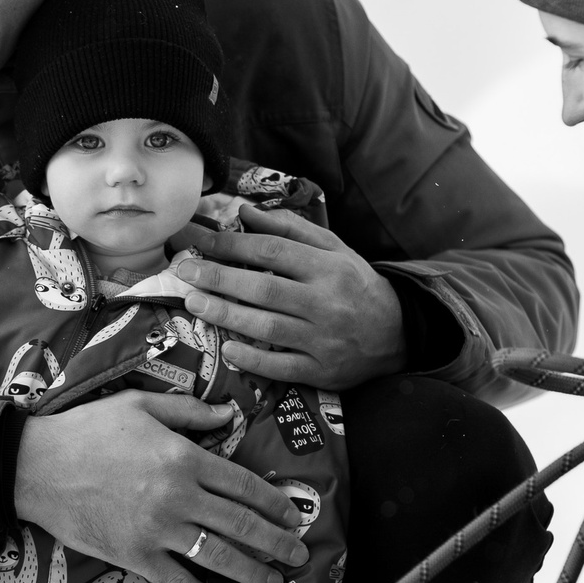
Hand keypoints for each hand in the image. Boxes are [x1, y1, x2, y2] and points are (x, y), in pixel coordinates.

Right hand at [13, 392, 308, 582]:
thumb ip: (190, 412)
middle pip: (242, 524)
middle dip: (277, 541)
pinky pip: (178, 581)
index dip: (275, 503)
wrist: (36, 466)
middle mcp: (179, 496)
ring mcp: (158, 530)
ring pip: (219, 556)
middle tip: (300, 553)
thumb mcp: (141, 405)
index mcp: (185, 458)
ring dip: (253, 571)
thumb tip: (231, 414)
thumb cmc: (88, 430)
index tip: (294, 515)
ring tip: (275, 581)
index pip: (244, 485)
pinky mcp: (135, 556)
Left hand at [171, 205, 406, 387]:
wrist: (397, 333)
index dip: (233, 245)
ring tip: (195, 304)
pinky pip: (283, 368)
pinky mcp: (322, 371)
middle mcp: (326, 302)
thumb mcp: (333, 248)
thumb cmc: (355, 284)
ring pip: (268, 328)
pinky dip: (254, 361)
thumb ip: (290, 228)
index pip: (273, 251)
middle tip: (186, 272)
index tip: (201, 242)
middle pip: (266, 289)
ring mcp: (323, 340)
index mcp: (329, 267)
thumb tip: (244, 212)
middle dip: (221, 279)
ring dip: (227, 316)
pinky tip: (228, 350)